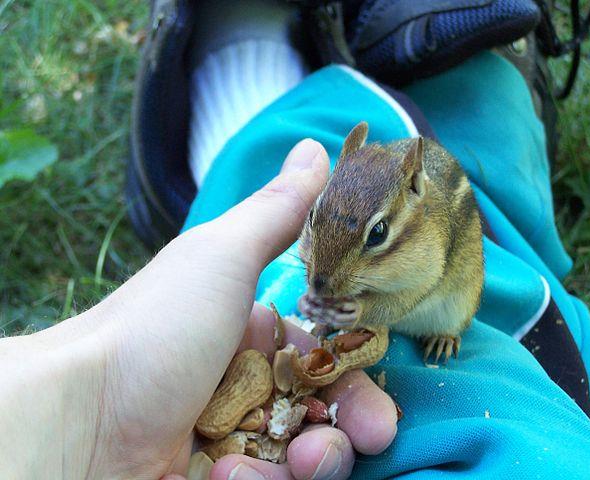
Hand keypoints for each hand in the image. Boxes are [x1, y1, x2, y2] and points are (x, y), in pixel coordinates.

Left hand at [0, 139, 396, 479]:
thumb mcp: (224, 255)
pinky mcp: (208, 477)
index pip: (325, 360)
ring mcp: (225, 435)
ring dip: (314, 462)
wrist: (78, 413)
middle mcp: (242, 382)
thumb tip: (317, 148)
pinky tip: (227, 475)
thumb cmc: (158, 326)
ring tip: (300, 463)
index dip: (357, 381)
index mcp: (252, 332)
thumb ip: (280, 210)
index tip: (378, 406)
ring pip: (299, 457)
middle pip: (320, 414)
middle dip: (348, 431)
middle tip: (369, 438)